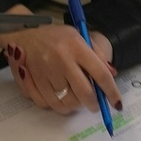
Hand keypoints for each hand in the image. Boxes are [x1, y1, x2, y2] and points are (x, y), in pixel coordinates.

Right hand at [0, 9, 119, 116]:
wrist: (24, 35)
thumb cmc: (56, 38)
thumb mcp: (78, 36)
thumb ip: (96, 54)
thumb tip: (113, 74)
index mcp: (76, 46)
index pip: (100, 73)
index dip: (111, 92)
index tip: (116, 103)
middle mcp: (61, 58)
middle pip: (85, 93)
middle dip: (93, 104)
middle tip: (94, 104)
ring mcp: (46, 70)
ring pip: (67, 102)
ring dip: (75, 105)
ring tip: (75, 97)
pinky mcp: (33, 80)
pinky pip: (49, 104)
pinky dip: (57, 105)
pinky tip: (59, 97)